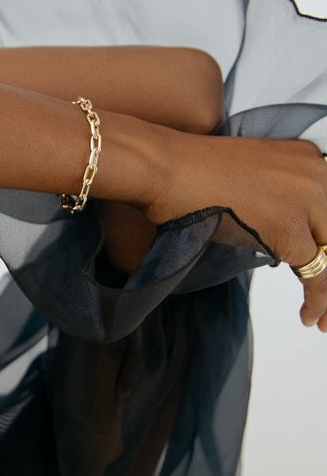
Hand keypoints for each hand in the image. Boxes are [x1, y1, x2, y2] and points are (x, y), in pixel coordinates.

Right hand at [143, 133, 326, 328]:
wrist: (166, 169)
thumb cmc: (190, 174)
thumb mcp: (251, 178)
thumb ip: (279, 198)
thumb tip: (287, 235)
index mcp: (308, 158)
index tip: (325, 264)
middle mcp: (316, 173)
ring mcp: (306, 198)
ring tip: (323, 317)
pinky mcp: (289, 228)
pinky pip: (317, 274)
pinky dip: (318, 301)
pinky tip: (309, 316)